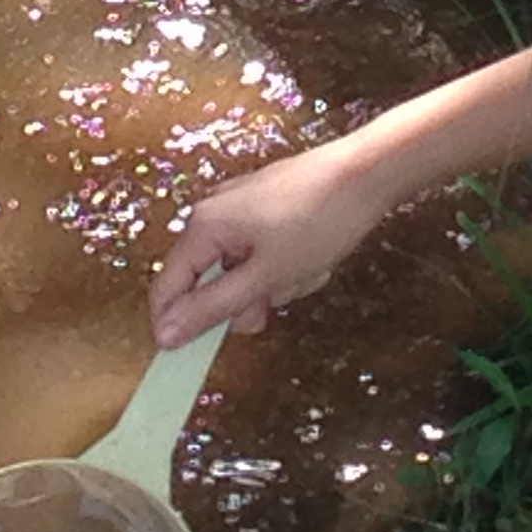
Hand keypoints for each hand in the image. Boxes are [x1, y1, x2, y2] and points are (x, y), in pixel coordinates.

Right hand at [148, 146, 386, 344]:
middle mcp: (216, 211)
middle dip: (245, 299)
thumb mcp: (263, 277)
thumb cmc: (317, 223)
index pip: (168, 285)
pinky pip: (264, 253)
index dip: (176, 323)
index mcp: (204, 224)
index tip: (190, 357)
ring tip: (306, 271)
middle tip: (275, 298)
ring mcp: (243, 207)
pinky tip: (314, 258)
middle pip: (211, 279)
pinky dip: (286, 265)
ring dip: (273, 284)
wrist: (368, 173)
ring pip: (243, 270)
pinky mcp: (269, 207)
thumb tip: (164, 334)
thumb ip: (211, 308)